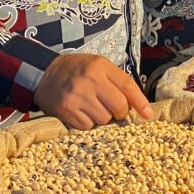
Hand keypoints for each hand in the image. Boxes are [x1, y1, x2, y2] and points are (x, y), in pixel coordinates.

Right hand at [35, 53, 152, 130]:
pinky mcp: (66, 110)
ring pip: (104, 119)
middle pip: (119, 107)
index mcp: (100, 66)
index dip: (141, 102)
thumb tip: (136, 106)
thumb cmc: (77, 70)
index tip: (148, 115)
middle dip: (120, 112)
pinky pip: (88, 126)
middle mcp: (90, 80)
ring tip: (92, 107)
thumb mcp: (99, 66)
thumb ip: (117, 81)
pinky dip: (88, 123)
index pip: (127, 85)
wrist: (44, 73)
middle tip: (112, 109)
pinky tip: (81, 112)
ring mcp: (77, 96)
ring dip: (102, 118)